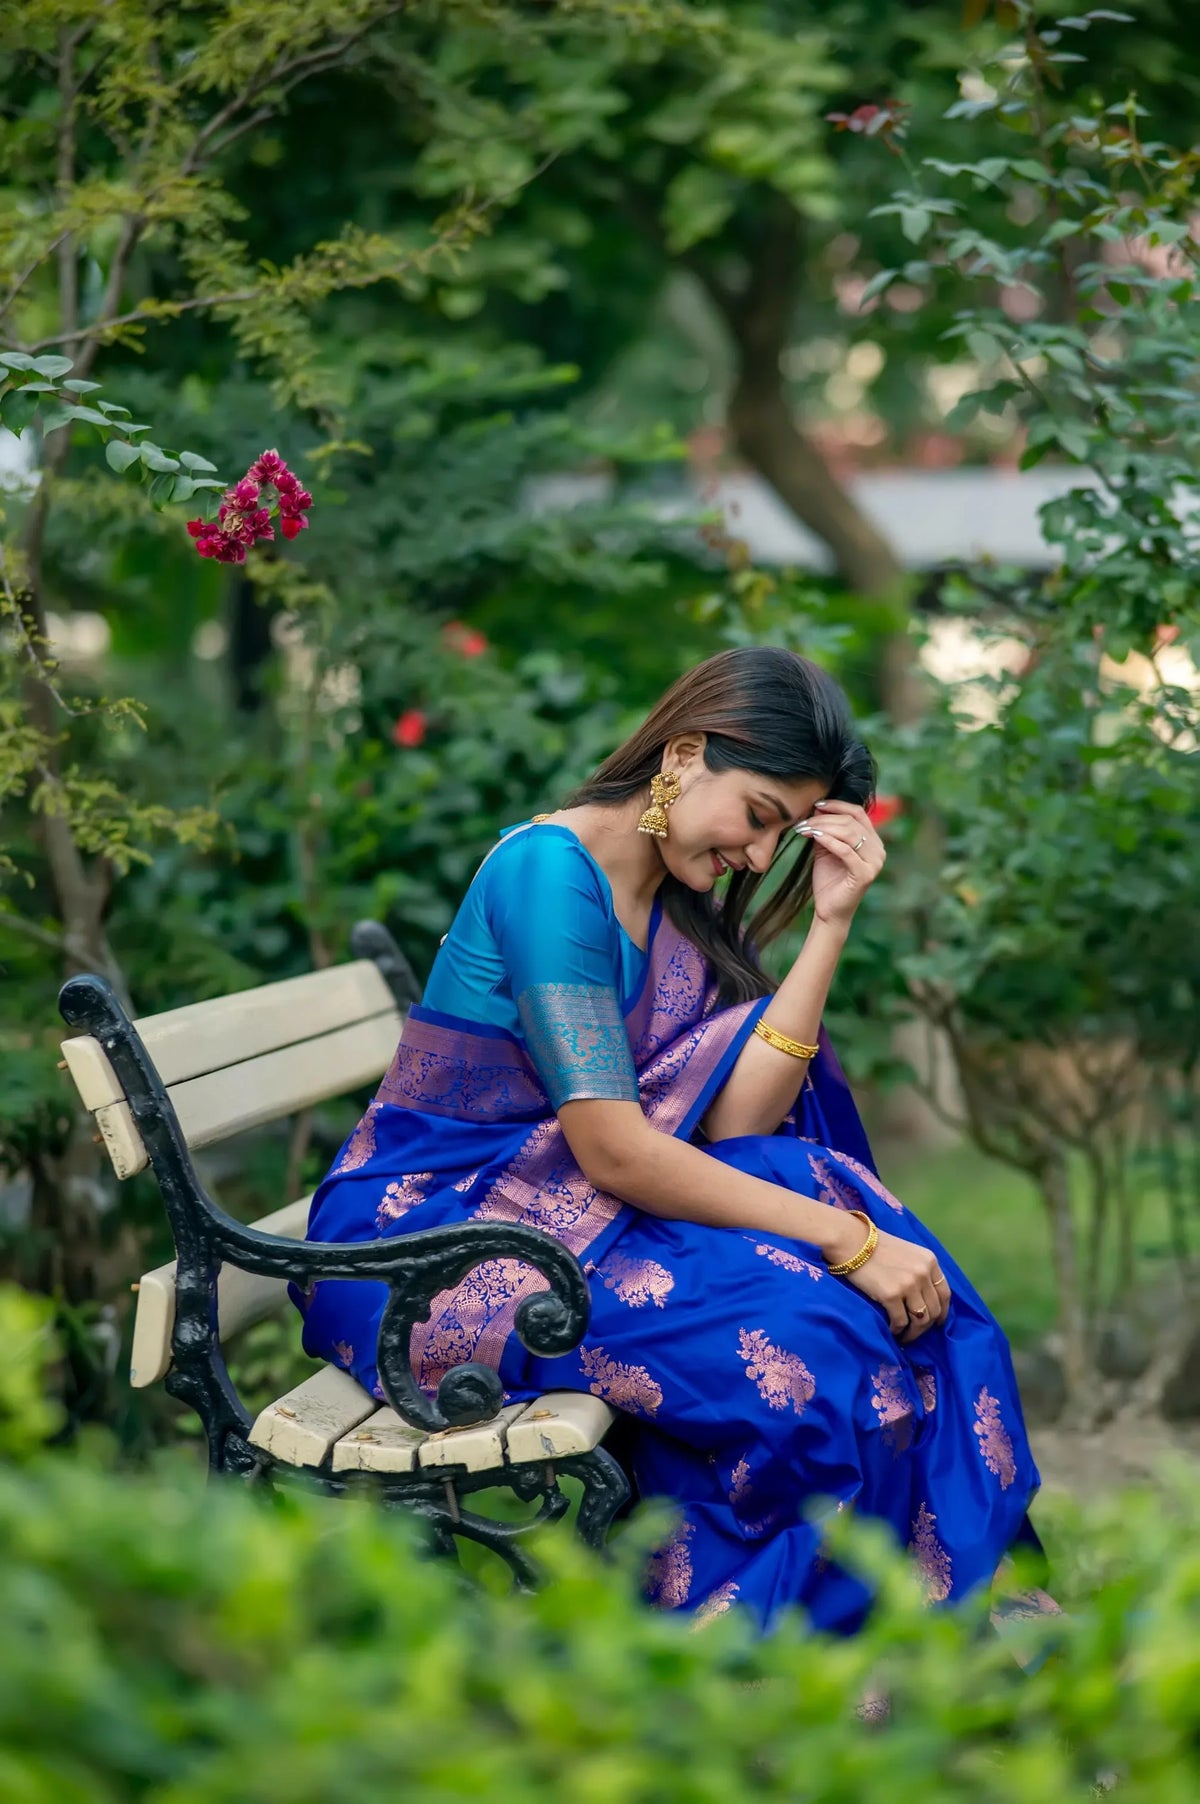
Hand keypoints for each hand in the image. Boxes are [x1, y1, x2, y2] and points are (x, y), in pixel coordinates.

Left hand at [797, 799, 884, 929]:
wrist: (830, 910)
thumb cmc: (829, 880)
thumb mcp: (826, 849)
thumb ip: (826, 830)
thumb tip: (817, 808)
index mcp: (873, 841)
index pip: (859, 813)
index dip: (838, 805)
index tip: (817, 804)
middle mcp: (878, 850)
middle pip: (851, 822)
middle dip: (825, 818)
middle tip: (804, 821)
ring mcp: (874, 863)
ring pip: (849, 833)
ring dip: (823, 827)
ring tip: (805, 828)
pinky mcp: (865, 874)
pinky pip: (845, 851)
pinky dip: (828, 840)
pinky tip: (814, 837)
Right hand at [838, 1225, 951, 1343]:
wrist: (851, 1241)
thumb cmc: (875, 1245)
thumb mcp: (907, 1252)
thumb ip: (920, 1270)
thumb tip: (925, 1297)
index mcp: (929, 1261)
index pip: (945, 1294)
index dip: (942, 1312)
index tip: (937, 1322)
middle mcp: (923, 1273)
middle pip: (934, 1310)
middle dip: (926, 1326)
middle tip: (915, 1333)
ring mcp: (908, 1284)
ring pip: (920, 1320)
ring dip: (913, 1333)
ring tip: (905, 1336)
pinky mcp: (891, 1295)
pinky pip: (900, 1321)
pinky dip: (897, 1330)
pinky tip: (891, 1330)